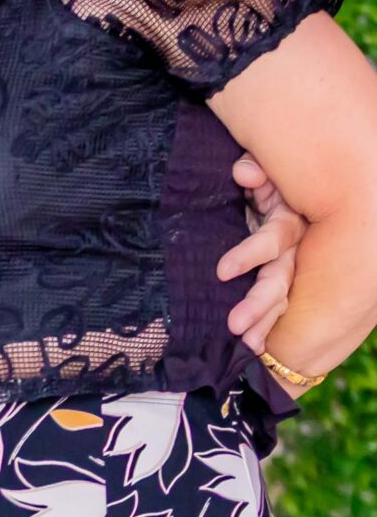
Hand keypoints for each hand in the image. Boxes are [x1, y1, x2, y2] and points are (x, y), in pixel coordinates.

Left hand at [222, 152, 303, 351]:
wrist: (277, 188)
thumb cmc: (264, 179)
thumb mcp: (261, 171)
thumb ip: (255, 170)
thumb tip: (244, 174)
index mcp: (288, 220)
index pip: (273, 240)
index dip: (250, 254)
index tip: (221, 272)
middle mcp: (295, 247)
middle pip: (280, 278)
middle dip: (259, 304)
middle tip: (234, 327)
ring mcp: (290, 264)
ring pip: (282, 296)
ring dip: (264, 321)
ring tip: (247, 346)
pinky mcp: (282, 275)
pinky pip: (277, 303)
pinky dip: (267, 323)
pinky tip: (255, 346)